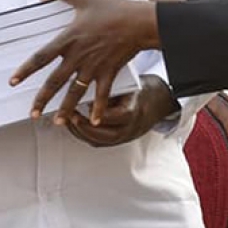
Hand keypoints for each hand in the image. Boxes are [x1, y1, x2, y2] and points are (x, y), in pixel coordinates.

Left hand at [10, 0, 159, 125]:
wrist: (138, 22)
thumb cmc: (112, 9)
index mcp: (69, 39)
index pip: (41, 57)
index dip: (26, 69)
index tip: (13, 81)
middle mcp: (78, 56)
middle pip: (55, 81)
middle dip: (42, 99)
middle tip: (32, 113)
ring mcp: (93, 67)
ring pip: (75, 92)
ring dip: (66, 109)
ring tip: (58, 123)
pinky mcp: (109, 72)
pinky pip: (100, 94)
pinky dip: (97, 109)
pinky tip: (92, 121)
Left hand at [65, 76, 180, 147]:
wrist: (158, 102)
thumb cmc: (142, 91)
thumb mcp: (129, 86)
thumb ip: (110, 91)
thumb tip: (86, 91)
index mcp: (134, 112)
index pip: (115, 117)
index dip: (98, 113)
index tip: (85, 105)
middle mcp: (129, 129)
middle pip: (104, 136)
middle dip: (84, 127)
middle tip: (71, 116)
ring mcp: (123, 137)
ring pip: (98, 141)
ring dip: (80, 133)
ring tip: (68, 121)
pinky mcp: (117, 141)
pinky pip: (98, 142)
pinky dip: (84, 135)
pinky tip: (74, 127)